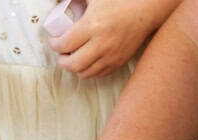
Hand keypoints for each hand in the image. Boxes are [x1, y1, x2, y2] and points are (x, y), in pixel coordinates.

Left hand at [49, 0, 164, 78]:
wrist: (144, 11)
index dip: (54, 45)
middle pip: (73, 64)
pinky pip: (99, 74)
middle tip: (61, 54)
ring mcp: (111, 56)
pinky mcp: (119, 62)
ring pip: (85, 73)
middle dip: (62, 61)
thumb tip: (56, 3)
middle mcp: (101, 44)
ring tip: (72, 59)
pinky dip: (89, 71)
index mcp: (92, 26)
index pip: (65, 44)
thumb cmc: (118, 2)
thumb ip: (74, 1)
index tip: (53, 41)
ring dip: (75, 68)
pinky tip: (86, 62)